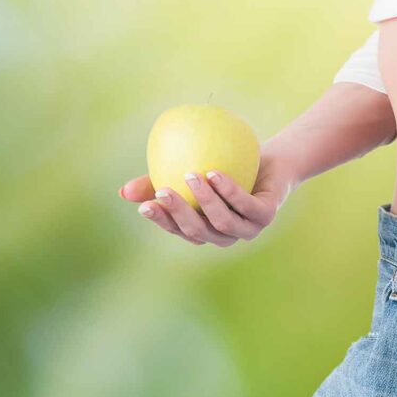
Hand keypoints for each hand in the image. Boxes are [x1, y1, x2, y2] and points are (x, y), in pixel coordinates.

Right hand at [119, 153, 290, 246]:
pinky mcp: (266, 215)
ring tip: (191, 175)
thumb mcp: (191, 171)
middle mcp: (225, 234)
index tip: (145, 205)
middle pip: (198, 231)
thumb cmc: (228, 166)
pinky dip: (229, 191)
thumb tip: (123, 192)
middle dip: (178, 212)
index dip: (162, 221)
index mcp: (206, 229)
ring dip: (205, 200)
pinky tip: (215, 174)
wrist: (273, 162)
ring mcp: (248, 228)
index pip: (179, 231)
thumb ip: (159, 181)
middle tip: (163, 190)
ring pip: (222, 222)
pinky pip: (245, 206)